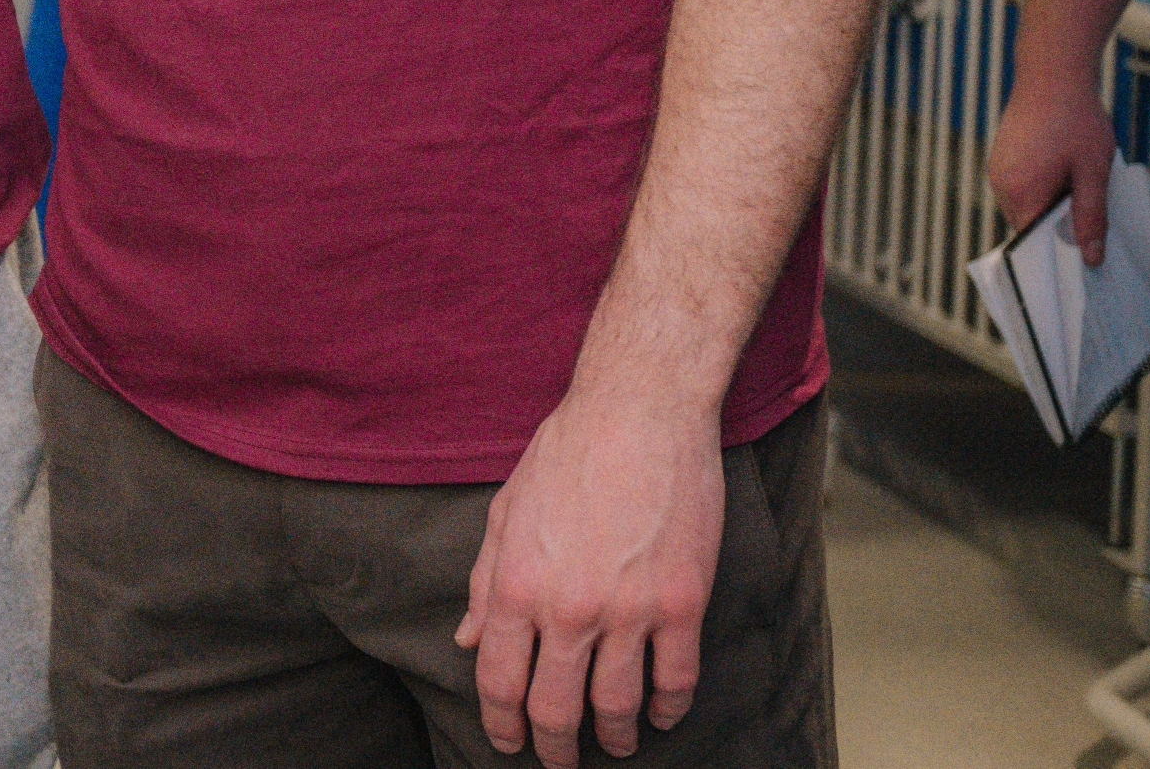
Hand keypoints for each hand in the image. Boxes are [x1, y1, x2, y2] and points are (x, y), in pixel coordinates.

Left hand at [457, 388, 723, 763]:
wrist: (639, 415)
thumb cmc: (565, 456)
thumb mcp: (505, 514)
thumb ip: (486, 584)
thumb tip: (467, 639)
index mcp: (517, 586)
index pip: (499, 681)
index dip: (501, 724)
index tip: (507, 742)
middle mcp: (569, 609)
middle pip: (556, 708)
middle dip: (554, 747)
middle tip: (558, 762)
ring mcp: (630, 611)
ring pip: (619, 705)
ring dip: (615, 736)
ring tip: (613, 745)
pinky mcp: (683, 603)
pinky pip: (678, 679)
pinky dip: (670, 708)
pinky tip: (662, 716)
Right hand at [992, 78, 1117, 265]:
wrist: (1052, 74)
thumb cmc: (1075, 119)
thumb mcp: (1093, 171)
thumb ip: (1090, 216)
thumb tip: (1090, 256)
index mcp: (1020, 192)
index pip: (1035, 241)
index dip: (1061, 246)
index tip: (1085, 245)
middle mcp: (1001, 184)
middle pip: (1029, 223)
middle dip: (1057, 222)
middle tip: (1088, 203)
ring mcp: (997, 168)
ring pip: (1025, 203)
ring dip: (1050, 201)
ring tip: (1075, 177)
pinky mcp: (1001, 155)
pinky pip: (1020, 185)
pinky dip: (1040, 185)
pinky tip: (1061, 165)